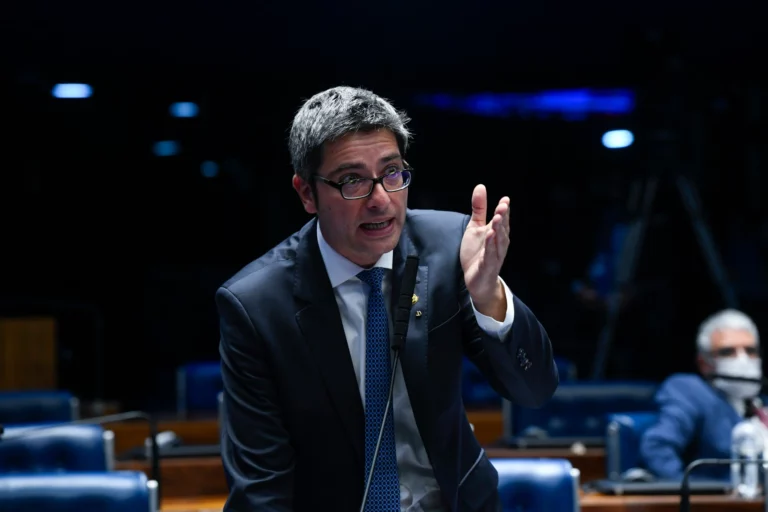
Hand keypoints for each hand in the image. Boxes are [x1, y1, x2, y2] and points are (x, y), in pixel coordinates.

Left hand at [460, 184, 509, 314]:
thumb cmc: (477, 253)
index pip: (502, 219)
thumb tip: (480, 186)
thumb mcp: (475, 227)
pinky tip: (489, 236)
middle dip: (503, 217)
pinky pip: (490, 255)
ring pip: (498, 241)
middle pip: (502, 228)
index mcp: (497, 233)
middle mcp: (499, 243)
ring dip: (498, 229)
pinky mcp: (488, 266)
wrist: (476, 280)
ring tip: (496, 218)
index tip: (505, 199)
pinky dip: (490, 245)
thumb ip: (478, 208)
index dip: (504, 210)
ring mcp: (495, 255)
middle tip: (503, 205)